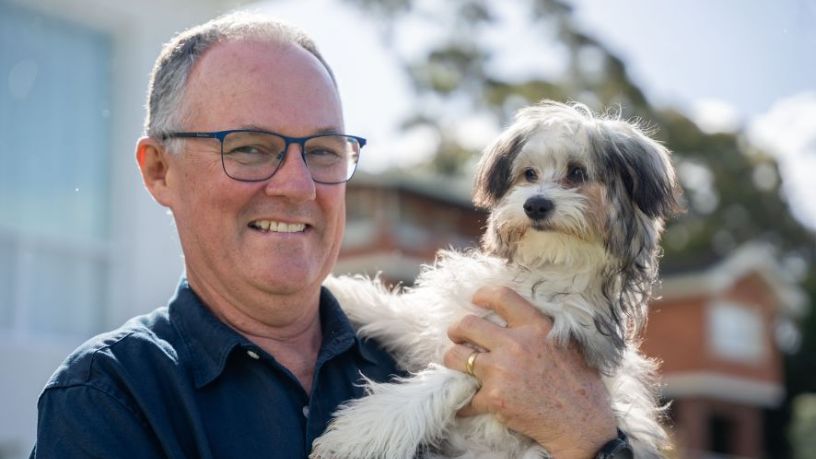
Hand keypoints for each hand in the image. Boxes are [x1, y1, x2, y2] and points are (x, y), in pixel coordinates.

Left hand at [443, 286, 616, 458]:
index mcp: (535, 326)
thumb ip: (541, 328)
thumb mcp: (567, 343)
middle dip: (457, 329)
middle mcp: (515, 344)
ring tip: (458, 365)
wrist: (581, 423)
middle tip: (457, 336)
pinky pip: (465, 397)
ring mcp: (501, 371)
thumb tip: (518, 317)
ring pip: (455, 356)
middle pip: (467, 324)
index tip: (476, 301)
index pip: (501, 296)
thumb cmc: (579, 383)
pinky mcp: (494, 398)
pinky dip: (463, 402)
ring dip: (453, 361)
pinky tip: (466, 403)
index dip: (483, 295)